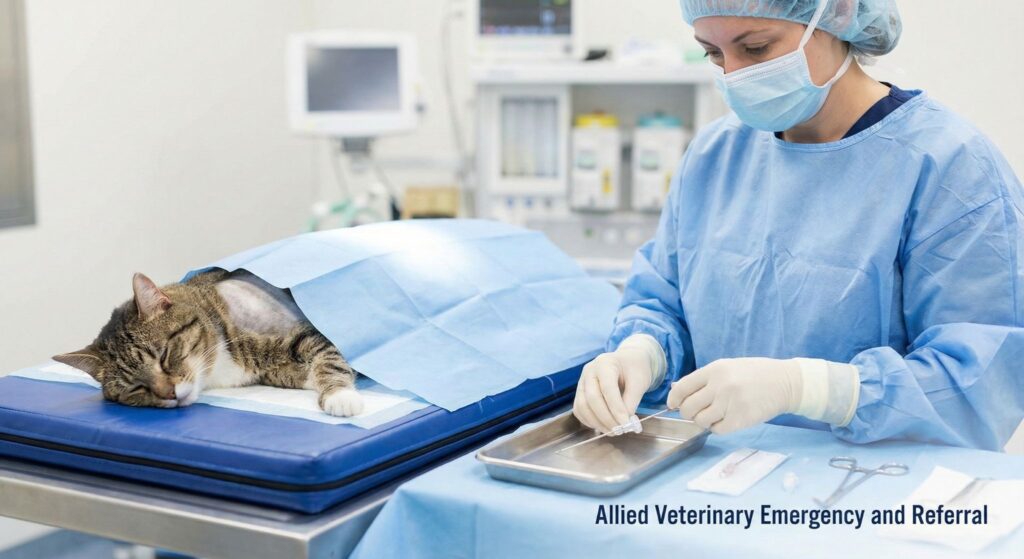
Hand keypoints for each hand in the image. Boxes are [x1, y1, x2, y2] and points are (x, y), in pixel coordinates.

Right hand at [573, 347, 653, 433]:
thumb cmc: (635, 369)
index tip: (626, 424)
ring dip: (597, 423)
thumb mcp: (640, 382)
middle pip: (592, 399)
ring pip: (582, 407)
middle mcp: (589, 371)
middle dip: (606, 418)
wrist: (628, 362)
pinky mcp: (580, 393)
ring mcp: (582, 382)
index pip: (607, 388)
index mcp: (605, 363)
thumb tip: (625, 423)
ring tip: (614, 431)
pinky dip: (590, 421)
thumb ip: (632, 401)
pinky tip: (604, 426)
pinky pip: (579, 410)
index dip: (616, 408)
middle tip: (620, 431)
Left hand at [667, 357, 801, 433]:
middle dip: (689, 413)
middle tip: (698, 412)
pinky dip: (718, 428)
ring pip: (701, 421)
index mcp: (715, 370)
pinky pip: (717, 430)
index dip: (674, 399)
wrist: (785, 382)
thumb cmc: (754, 374)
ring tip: (716, 415)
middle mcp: (720, 386)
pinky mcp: (740, 419)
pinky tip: (726, 420)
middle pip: (688, 408)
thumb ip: (704, 379)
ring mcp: (730, 403)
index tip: (674, 405)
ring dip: (704, 421)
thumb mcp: (728, 368)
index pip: (682, 388)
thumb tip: (676, 390)